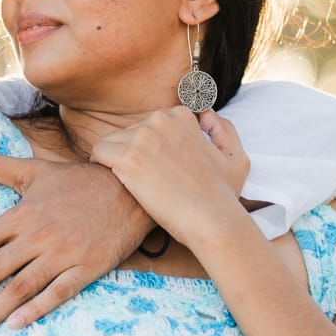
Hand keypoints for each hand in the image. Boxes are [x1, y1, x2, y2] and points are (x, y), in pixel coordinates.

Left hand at [0, 143, 149, 335]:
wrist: (132, 186)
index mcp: (21, 215)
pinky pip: (58, 293)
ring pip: (20, 287)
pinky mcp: (86, 269)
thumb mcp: (34, 168)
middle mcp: (36, 237)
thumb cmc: (79, 180)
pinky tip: (16, 326)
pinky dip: (38, 309)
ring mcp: (62, 255)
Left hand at [89, 109, 249, 253]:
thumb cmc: (224, 196)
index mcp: (181, 117)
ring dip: (116, 161)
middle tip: (144, 181)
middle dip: (132, 154)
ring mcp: (142, 138)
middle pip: (129, 132)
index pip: (150, 125)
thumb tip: (206, 115)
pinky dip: (101, 167)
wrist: (212, 220)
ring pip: (111, 142)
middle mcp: (160, 121)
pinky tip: (113, 182)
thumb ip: (223, 130)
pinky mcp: (128, 159)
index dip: (151, 148)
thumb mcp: (236, 157)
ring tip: (129, 184)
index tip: (157, 168)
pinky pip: (98, 153)